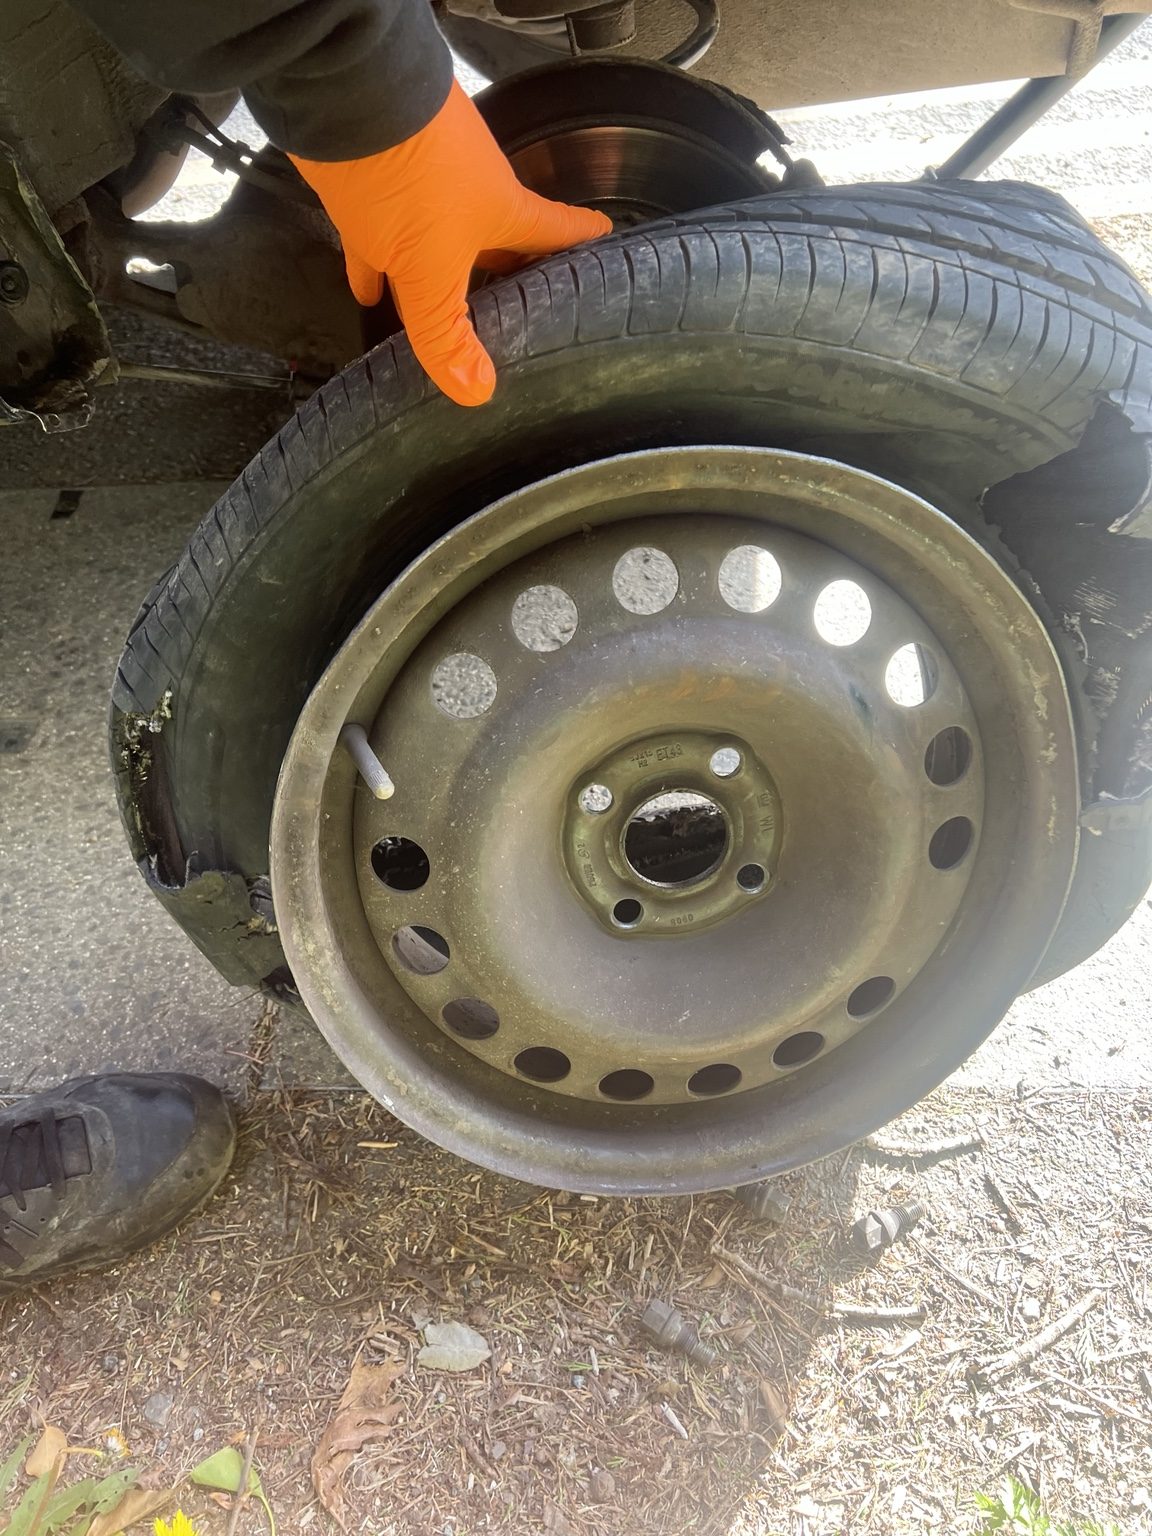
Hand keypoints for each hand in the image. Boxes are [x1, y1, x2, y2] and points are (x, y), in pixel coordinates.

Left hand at [291, 82, 611, 405]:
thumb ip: (447, 335)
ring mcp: (425, 187)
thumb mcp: (431, 271)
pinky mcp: (377, 184)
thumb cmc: (406, 173)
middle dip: (507, 277)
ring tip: (444, 319)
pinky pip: (384, 234)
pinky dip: (380, 265)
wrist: (341, 96)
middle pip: (502, 244)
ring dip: (440, 276)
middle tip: (518, 314)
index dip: (587, 242)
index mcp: (504, 213)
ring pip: (441, 241)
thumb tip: (476, 390)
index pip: (562, 231)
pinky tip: (370, 290)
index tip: (607, 248)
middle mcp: (472, 196)